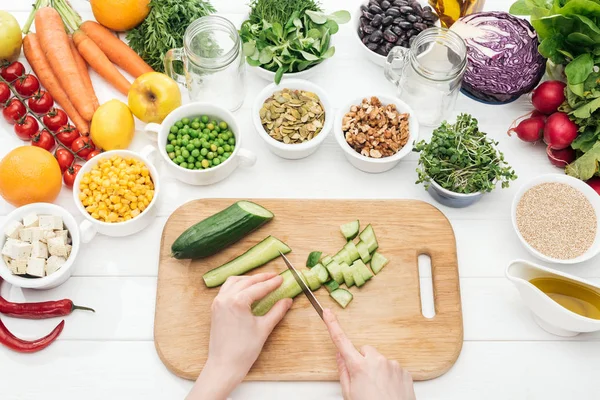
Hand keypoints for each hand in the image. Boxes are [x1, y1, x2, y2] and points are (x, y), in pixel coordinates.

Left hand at [186, 273, 292, 399]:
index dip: (272, 283)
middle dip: (261, 278)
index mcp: (237, 301)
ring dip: (247, 279)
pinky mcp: (215, 308)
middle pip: (246, 281)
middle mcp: (225, 298)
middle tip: (274, 277)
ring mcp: (218, 302)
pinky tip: (245, 289)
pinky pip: (225, 289)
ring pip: (233, 282)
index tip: (281, 278)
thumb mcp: (264, 328)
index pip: (259, 287)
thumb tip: (287, 301)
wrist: (224, 365)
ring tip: (260, 280)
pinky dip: (236, 285)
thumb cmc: (244, 350)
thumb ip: (277, 311)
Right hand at [323, 309, 415, 399]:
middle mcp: (377, 361)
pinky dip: (389, 377)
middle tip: (363, 381)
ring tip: (378, 390)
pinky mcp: (404, 371)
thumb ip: (343, 372)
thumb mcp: (349, 394)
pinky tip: (388, 390)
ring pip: (380, 361)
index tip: (327, 313)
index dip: (333, 325)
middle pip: (365, 352)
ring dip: (377, 370)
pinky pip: (392, 368)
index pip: (341, 341)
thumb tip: (340, 356)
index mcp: (359, 366)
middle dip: (362, 361)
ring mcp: (393, 365)